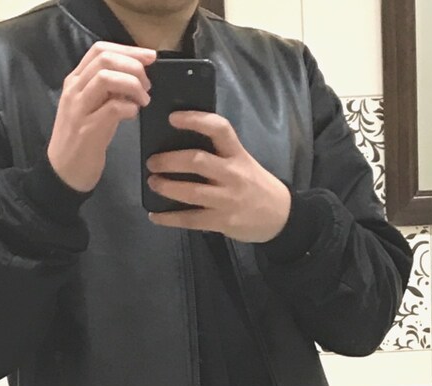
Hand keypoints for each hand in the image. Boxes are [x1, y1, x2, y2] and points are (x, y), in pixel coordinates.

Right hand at [48, 41, 156, 193]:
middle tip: (148, 84)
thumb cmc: (82, 140)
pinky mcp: (87, 130)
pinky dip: (128, 107)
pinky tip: (134, 114)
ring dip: (132, 84)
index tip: (149, 57)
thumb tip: (134, 78)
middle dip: (133, 66)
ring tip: (144, 99)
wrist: (63, 173)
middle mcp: (74, 89)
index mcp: (76, 80)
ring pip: (105, 78)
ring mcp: (79, 109)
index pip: (100, 49)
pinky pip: (111, 108)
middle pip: (104, 59)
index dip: (128, 50)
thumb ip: (109, 91)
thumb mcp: (93, 108)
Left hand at [146, 112, 291, 243]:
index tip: (173, 118)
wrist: (279, 215)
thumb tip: (180, 146)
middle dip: (169, 161)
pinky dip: (169, 218)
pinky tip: (155, 216)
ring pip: (191, 192)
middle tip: (152, 162)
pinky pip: (191, 219)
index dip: (195, 120)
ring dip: (167, 187)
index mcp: (237, 154)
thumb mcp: (243, 161)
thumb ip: (218, 154)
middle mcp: (232, 174)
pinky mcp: (222, 222)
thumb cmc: (254, 184)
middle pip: (197, 161)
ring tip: (153, 183)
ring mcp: (227, 199)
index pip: (219, 129)